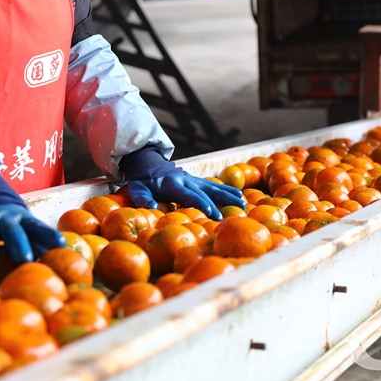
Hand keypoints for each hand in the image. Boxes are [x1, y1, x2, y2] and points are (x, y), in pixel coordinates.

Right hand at [0, 202, 64, 281]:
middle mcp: (2, 217)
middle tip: (24, 259)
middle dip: (18, 244)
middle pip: (12, 231)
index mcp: (21, 218)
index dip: (47, 235)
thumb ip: (34, 244)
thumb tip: (56, 268)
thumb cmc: (5, 220)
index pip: (37, 227)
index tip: (60, 244)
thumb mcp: (20, 225)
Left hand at [125, 162, 244, 220]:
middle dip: (217, 204)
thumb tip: (151, 209)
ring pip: (213, 187)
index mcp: (172, 184)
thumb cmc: (143, 182)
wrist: (147, 164)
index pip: (188, 194)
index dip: (200, 202)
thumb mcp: (137, 190)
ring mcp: (193, 179)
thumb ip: (143, 199)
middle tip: (229, 216)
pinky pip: (214, 185)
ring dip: (228, 195)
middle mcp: (186, 179)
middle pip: (205, 192)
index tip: (211, 212)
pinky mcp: (197, 180)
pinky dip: (227, 190)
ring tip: (243, 203)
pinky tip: (240, 196)